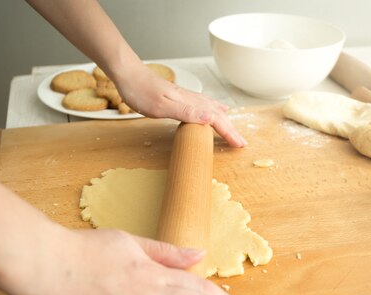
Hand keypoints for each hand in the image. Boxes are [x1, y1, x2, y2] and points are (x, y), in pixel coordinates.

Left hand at [113, 64, 246, 147]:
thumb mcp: (162, 106)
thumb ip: (186, 112)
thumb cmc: (141, 91)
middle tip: (241, 142)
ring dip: (225, 120)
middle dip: (231, 129)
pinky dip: (215, 111)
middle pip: (218, 114)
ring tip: (233, 130)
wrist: (128, 74)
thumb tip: (211, 117)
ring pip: (213, 109)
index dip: (229, 132)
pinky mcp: (181, 97)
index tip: (239, 144)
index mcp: (190, 103)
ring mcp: (187, 97)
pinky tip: (215, 111)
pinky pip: (205, 105)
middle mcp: (192, 99)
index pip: (216, 119)